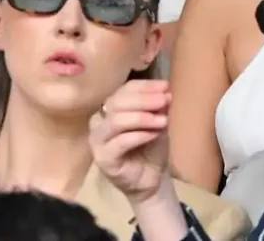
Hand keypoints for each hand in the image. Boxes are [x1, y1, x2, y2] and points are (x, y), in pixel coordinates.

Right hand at [88, 79, 172, 202]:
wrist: (151, 177)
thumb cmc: (151, 147)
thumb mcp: (159, 122)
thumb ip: (159, 108)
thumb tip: (165, 91)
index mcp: (112, 109)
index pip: (124, 90)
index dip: (145, 86)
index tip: (165, 86)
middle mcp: (100, 122)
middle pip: (117, 102)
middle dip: (144, 99)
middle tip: (165, 101)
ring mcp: (98, 141)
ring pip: (115, 121)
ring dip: (142, 117)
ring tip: (163, 120)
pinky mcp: (102, 158)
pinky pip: (119, 143)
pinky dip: (139, 135)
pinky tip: (154, 134)